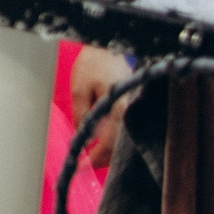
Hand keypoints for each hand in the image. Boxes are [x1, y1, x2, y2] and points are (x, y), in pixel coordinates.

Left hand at [69, 44, 130, 166]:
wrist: (109, 45)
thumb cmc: (93, 64)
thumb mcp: (79, 91)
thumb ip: (82, 117)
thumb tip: (83, 140)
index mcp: (120, 109)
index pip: (109, 144)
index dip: (95, 159)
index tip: (82, 168)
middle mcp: (131, 111)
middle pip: (120, 146)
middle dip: (104, 159)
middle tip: (86, 166)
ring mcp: (134, 109)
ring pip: (123, 139)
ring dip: (109, 151)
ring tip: (92, 158)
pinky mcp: (132, 105)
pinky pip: (124, 128)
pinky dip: (115, 139)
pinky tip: (103, 143)